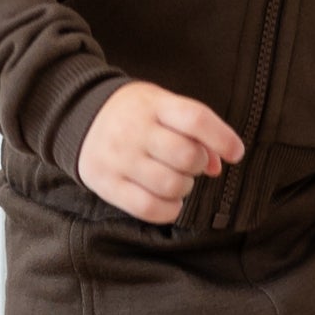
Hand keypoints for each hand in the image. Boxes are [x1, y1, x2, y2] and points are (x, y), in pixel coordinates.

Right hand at [76, 82, 246, 224]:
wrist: (78, 115)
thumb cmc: (134, 114)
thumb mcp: (163, 107)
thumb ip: (195, 131)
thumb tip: (218, 166)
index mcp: (154, 104)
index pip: (196, 119)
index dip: (222, 138)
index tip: (236, 153)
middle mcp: (135, 129)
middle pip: (186, 155)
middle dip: (198, 164)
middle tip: (190, 163)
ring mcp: (119, 157)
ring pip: (170, 184)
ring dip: (184, 187)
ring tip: (175, 179)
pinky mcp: (107, 183)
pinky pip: (148, 207)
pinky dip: (169, 209)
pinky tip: (169, 201)